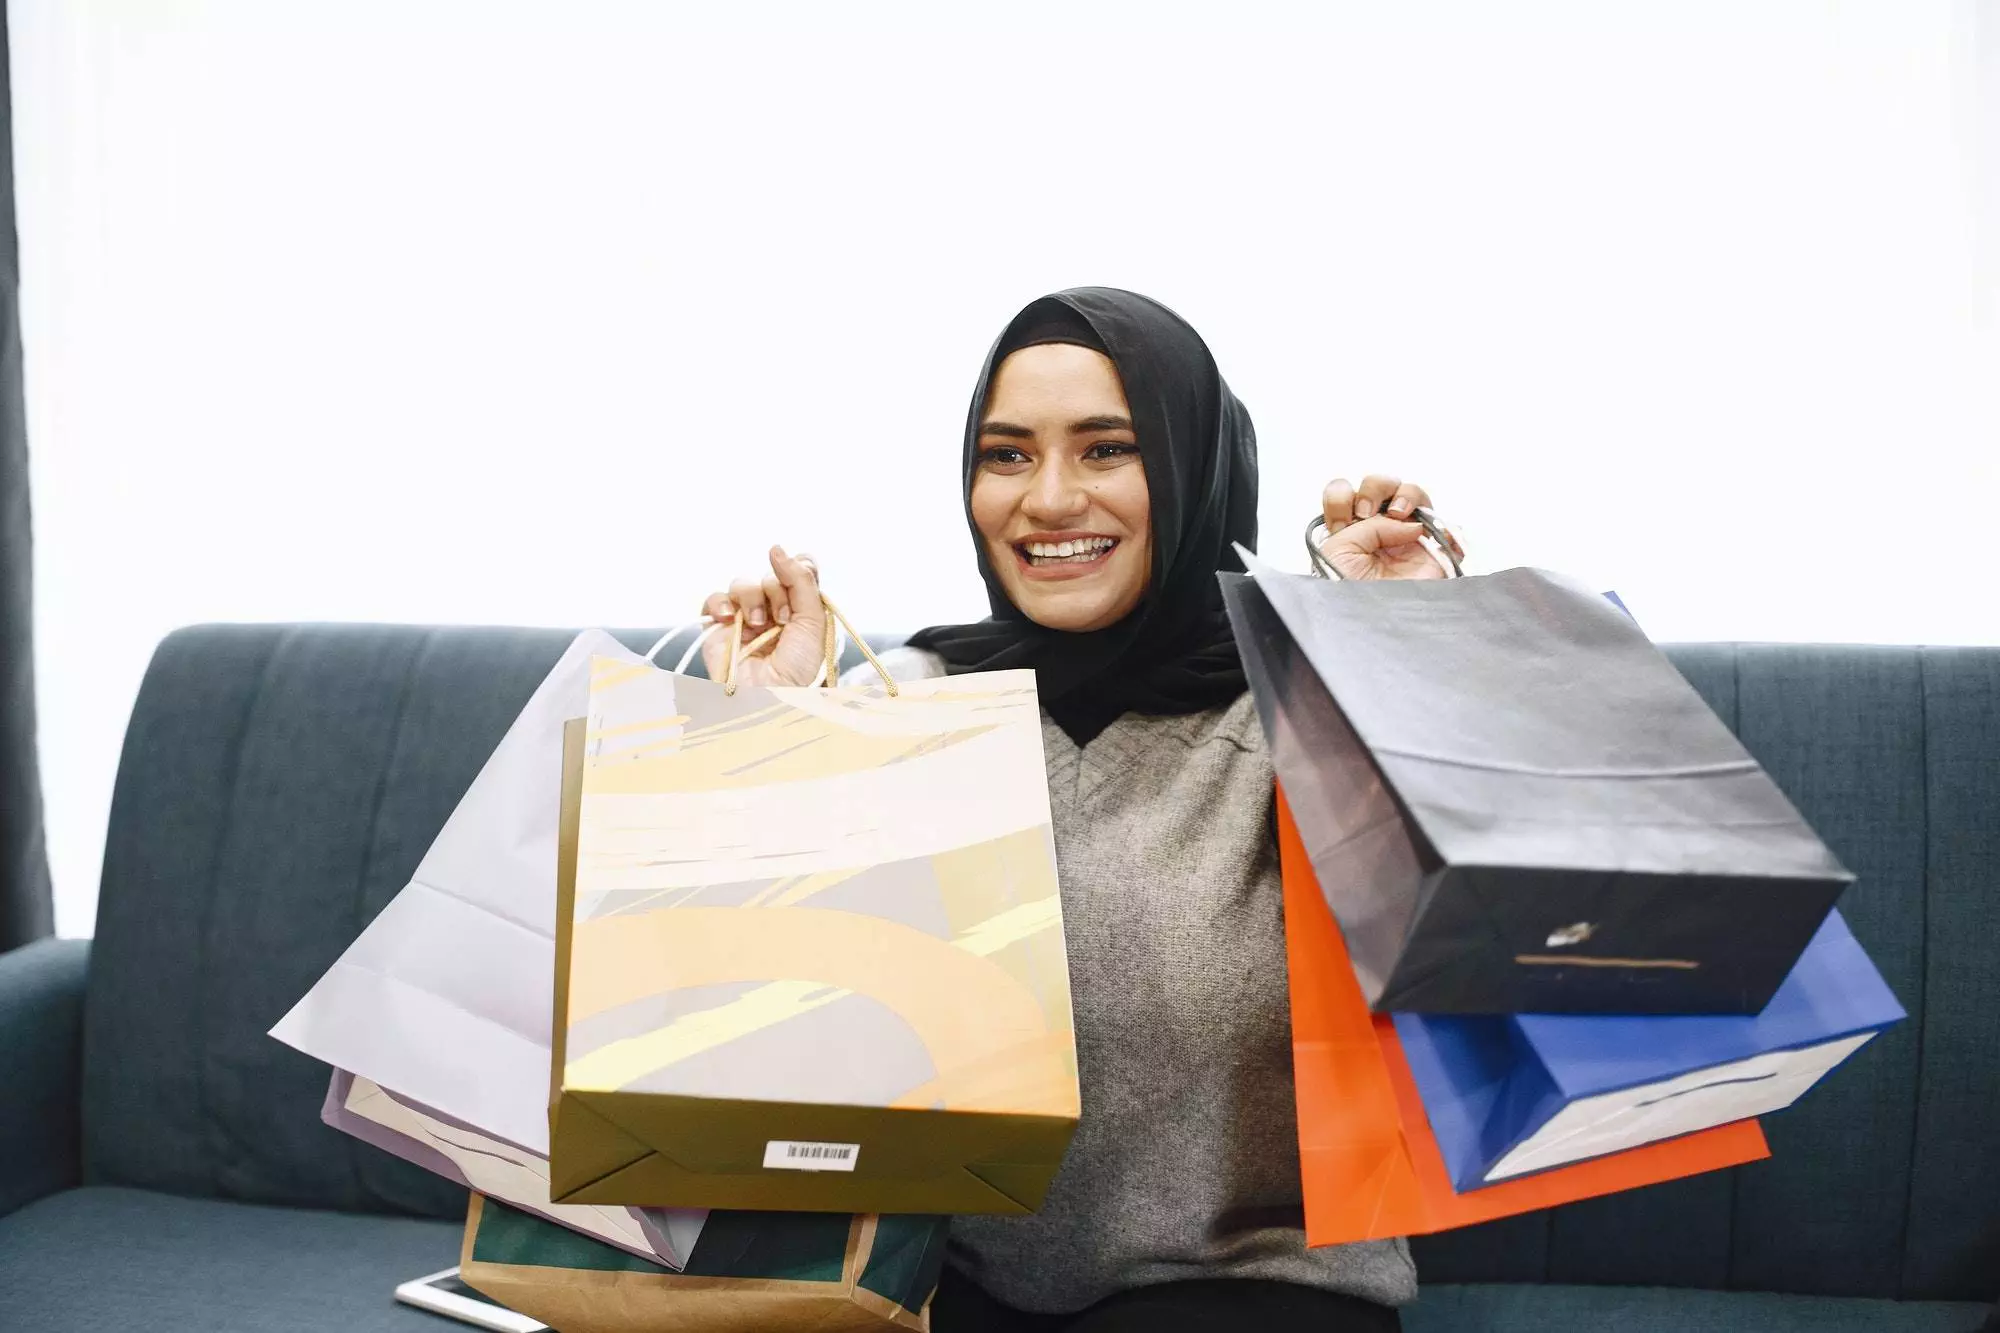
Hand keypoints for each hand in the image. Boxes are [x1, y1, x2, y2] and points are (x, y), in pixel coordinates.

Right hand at [697, 546, 828, 687]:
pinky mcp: (718, 630)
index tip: (801, 574)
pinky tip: (729, 618)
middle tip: (785, 620)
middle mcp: (774, 613)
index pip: (797, 572)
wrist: (773, 697)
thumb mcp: (814, 619)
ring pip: (744, 583)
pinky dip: (720, 602)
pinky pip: (714, 599)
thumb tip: (776, 549)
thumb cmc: (801, 667)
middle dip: (778, 593)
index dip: (797, 568)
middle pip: (771, 576)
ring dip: (753, 598)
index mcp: (801, 611)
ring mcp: (745, 620)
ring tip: (759, 624)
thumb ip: (801, 580)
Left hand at [1317, 475, 1464, 580]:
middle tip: (1369, 511)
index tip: (1346, 516)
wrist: (1369, 622)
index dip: (1344, 496)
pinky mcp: (1431, 557)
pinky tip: (1428, 532)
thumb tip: (1407, 523)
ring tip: (1401, 513)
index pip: (1345, 495)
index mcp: (1347, 532)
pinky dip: (1446, 526)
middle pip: (1383, 487)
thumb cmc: (1346, 592)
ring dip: (1408, 494)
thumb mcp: (1340, 551)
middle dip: (1376, 487)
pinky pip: (1449, 532)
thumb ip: (1369, 526)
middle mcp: (1376, 532)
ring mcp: (1405, 542)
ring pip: (1416, 498)